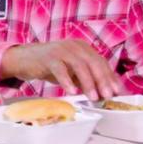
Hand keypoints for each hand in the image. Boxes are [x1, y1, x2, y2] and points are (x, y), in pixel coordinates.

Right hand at [0, 39, 121, 101]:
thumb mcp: (72, 72)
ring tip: (93, 97)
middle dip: (102, 80)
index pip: (101, 62)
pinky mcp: (48, 57)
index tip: (118, 92)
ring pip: (79, 66)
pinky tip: (72, 91)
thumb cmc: (51, 66)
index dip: (110, 77)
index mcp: (83, 48)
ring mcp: (61, 50)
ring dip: (88, 82)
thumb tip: (105, 93)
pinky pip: (60, 69)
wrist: (24, 59)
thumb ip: (87, 79)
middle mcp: (74, 46)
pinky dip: (67, 81)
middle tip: (108, 95)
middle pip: (93, 62)